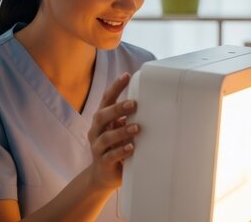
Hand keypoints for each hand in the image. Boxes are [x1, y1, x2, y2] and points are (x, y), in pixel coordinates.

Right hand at [86, 73, 140, 191]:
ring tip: (137, 128)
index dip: (115, 87)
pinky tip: (132, 147)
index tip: (127, 75)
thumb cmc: (116, 146)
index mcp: (102, 119)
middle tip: (133, 104)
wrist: (103, 175)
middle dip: (117, 108)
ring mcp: (97, 147)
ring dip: (122, 131)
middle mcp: (96, 131)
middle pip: (102, 116)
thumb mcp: (121, 129)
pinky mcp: (103, 162)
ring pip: (106, 136)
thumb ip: (130, 118)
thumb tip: (154, 103)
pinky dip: (121, 150)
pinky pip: (110, 155)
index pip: (106, 99)